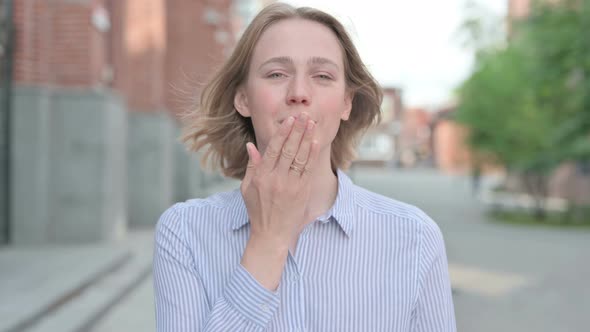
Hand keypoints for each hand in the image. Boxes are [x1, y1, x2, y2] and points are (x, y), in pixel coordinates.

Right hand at [241, 112, 318, 243]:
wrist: (272, 234)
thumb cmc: (258, 210)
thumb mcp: (247, 188)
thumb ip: (252, 166)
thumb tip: (251, 145)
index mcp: (261, 176)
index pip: (274, 149)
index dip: (283, 132)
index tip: (289, 120)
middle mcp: (276, 179)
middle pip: (289, 149)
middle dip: (297, 130)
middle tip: (303, 115)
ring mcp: (290, 185)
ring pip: (300, 157)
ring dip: (307, 138)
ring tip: (311, 123)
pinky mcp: (302, 192)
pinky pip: (308, 169)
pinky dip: (312, 154)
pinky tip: (315, 142)